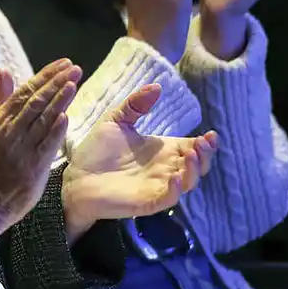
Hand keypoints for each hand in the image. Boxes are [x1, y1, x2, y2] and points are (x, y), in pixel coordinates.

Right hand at [0, 60, 80, 245]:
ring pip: (43, 120)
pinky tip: (67, 115)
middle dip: (56, 83)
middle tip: (75, 68)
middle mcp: (10, 132)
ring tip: (75, 83)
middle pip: (36, 102)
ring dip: (60, 100)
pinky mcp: (33, 168)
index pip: (24, 92)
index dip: (44, 76)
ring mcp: (22, 150)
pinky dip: (56, 130)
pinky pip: (46, 146)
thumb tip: (5, 72)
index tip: (62, 64)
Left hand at [61, 85, 216, 238]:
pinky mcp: (147, 201)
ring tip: (191, 153)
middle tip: (204, 142)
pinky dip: (177, 189)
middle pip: (197, 165)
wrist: (75, 177)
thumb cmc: (96, 152)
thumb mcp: (116, 121)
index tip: (211, 134)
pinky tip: (175, 177)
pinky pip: (169, 198)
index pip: (192, 147)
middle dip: (205, 154)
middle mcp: (165, 169)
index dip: (206, 143)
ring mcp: (158, 186)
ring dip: (195, 168)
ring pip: (189, 182)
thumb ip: (135, 105)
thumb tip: (157, 87)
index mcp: (162, 151)